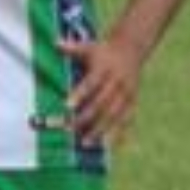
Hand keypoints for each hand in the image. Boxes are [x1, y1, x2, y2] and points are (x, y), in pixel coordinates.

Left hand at [59, 33, 147, 147]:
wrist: (131, 49)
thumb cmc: (102, 50)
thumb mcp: (88, 47)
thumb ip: (72, 48)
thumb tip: (56, 43)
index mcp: (104, 69)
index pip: (91, 84)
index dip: (80, 94)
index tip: (67, 106)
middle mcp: (117, 82)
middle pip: (100, 103)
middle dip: (85, 117)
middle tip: (69, 129)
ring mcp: (126, 93)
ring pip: (113, 115)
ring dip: (100, 129)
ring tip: (85, 143)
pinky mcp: (132, 101)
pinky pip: (126, 120)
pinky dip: (119, 133)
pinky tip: (109, 147)